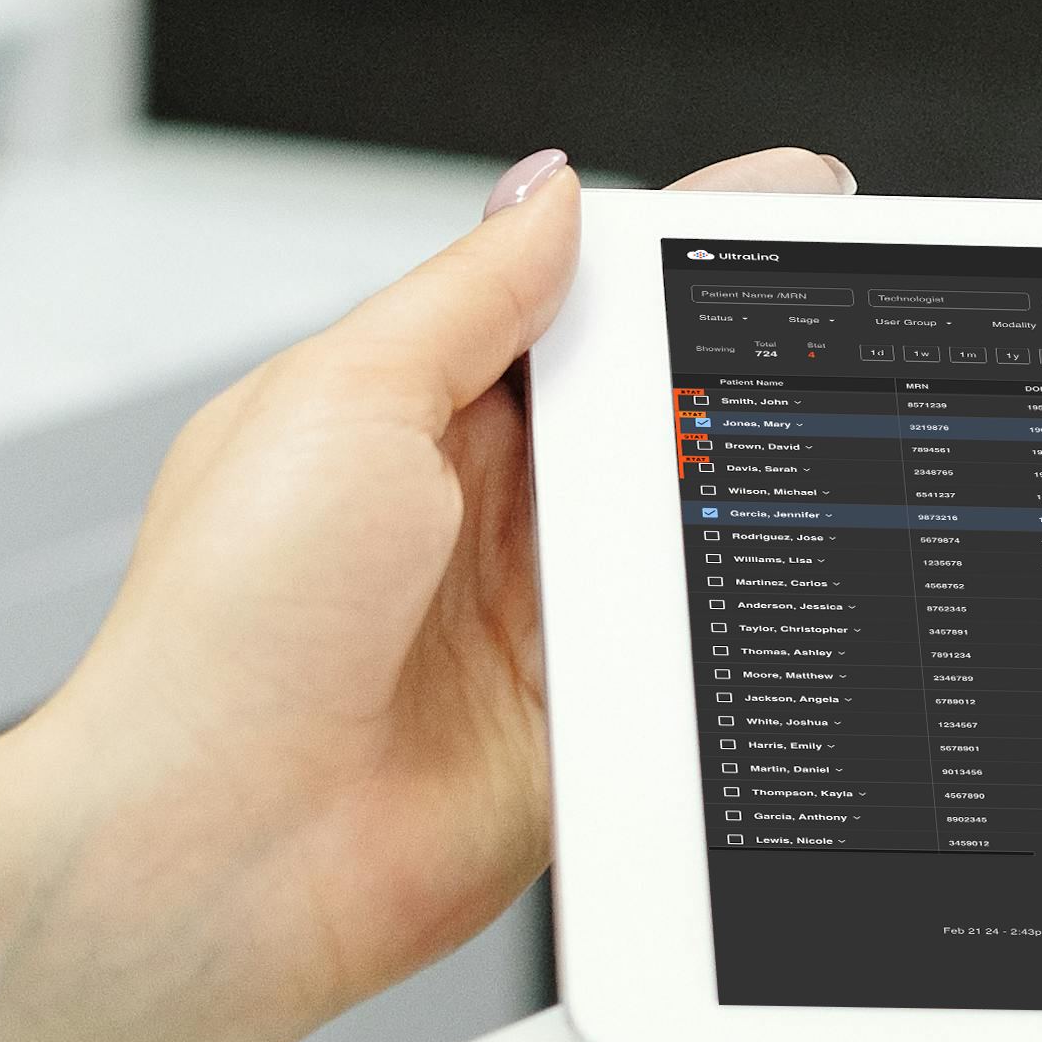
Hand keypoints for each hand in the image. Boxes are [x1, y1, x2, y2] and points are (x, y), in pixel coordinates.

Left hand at [0, 142, 855, 1041]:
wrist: (219, 846)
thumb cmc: (224, 631)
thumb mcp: (341, 397)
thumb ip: (467, 295)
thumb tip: (555, 195)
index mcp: (401, 405)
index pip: (561, 296)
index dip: (666, 248)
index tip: (780, 205)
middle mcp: (467, 504)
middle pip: (635, 396)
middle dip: (725, 356)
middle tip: (821, 315)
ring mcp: (525, 611)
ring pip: (672, 512)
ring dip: (726, 485)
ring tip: (787, 442)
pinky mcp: (572, 713)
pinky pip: (678, 641)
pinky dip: (720, 612)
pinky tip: (750, 576)